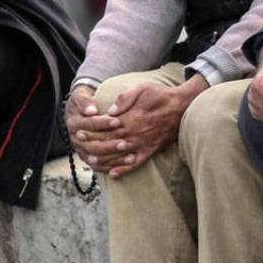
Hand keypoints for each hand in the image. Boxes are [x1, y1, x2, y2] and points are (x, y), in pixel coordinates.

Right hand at [66, 83, 120, 164]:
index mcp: (74, 123)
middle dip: (109, 145)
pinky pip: (99, 167)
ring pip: (96, 159)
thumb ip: (86, 101)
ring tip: (130, 157)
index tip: (117, 121)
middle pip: (92, 145)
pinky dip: (112, 167)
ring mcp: (81, 150)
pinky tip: (125, 165)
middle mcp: (76, 139)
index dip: (102, 123)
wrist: (81, 111)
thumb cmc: (85, 102)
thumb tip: (91, 110)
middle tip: (124, 143)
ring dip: (113, 159)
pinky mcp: (88, 158)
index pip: (88, 124)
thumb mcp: (82, 96)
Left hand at [76, 78, 204, 177]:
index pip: (106, 128)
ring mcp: (142, 145)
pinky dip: (124, 170)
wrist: (182, 107)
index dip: (92, 131)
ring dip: (104, 160)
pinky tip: (113, 174)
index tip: (80, 131)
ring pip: (119, 156)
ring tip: (90, 161)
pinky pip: (135, 164)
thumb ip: (125, 98)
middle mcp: (134, 134)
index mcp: (130, 119)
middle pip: (109, 143)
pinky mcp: (150, 151)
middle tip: (80, 147)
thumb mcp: (142, 88)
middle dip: (93, 145)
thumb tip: (111, 110)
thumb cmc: (161, 95)